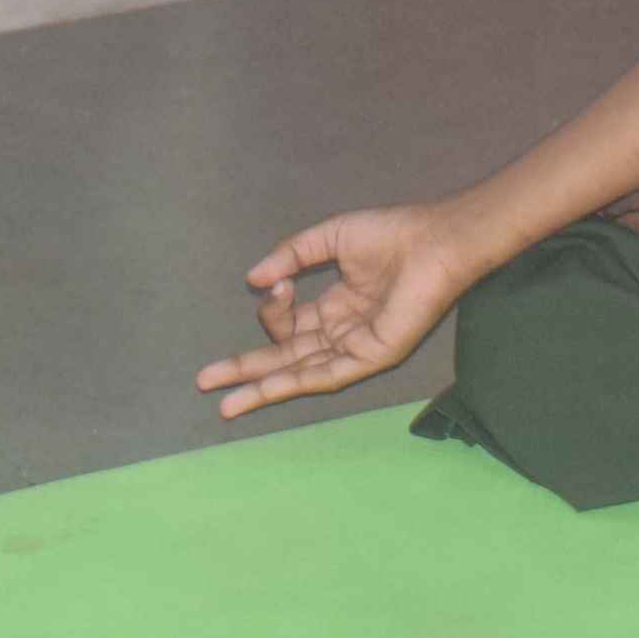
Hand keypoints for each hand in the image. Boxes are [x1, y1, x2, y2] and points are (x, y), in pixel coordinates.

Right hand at [196, 201, 485, 419]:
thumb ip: (292, 255)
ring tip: (224, 403)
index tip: (277, 283)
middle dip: (244, 369)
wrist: (434, 241)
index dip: (272, 308)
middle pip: (284, 357)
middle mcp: (342, 332)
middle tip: (204, 380)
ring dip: (260, 387)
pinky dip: (295, 383)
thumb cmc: (392, 235)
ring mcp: (356, 348)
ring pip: (299, 374)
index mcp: (336, 306)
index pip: (288, 323)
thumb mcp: (330, 237)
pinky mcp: (372, 356)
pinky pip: (328, 375)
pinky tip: (267, 390)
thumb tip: (254, 279)